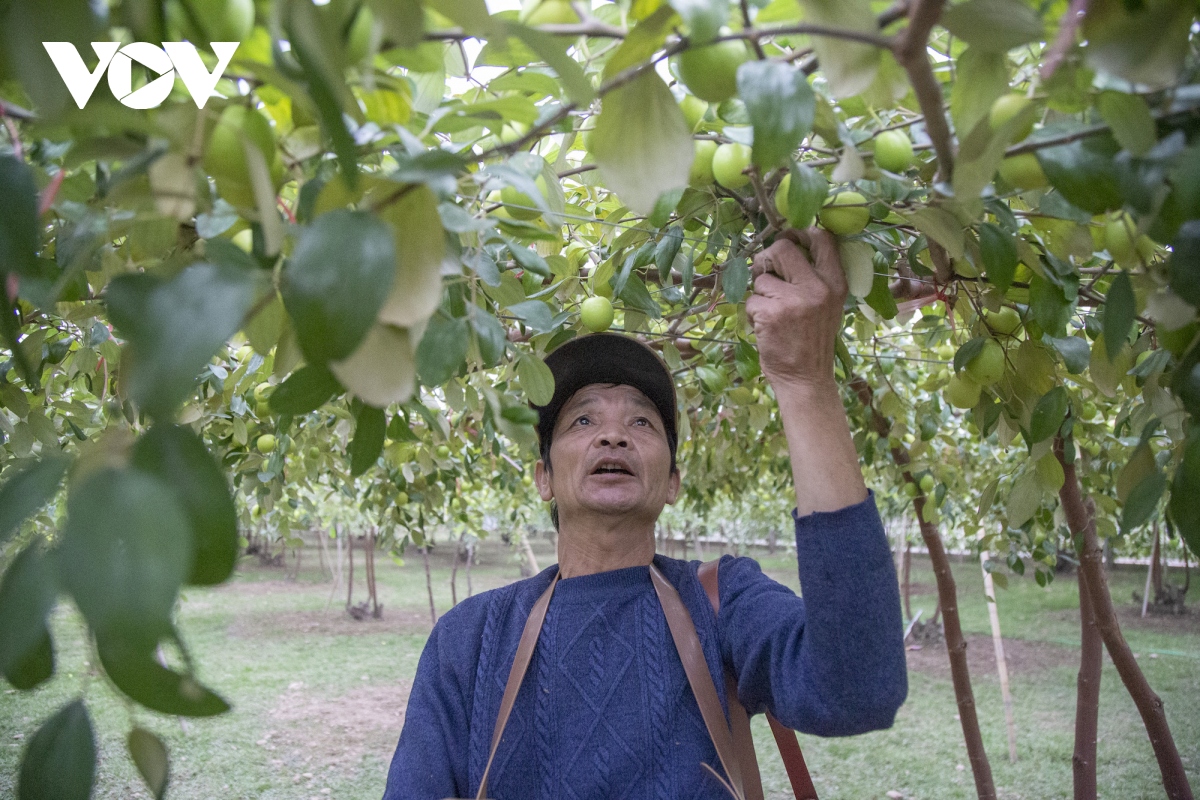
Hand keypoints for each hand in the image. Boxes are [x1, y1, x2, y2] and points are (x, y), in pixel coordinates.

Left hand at [745, 228, 846, 390]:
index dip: (799, 232)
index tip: (788, 239)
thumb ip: (814, 278)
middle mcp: (817, 288)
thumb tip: (785, 249)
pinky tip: (765, 327)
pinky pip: (751, 300)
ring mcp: (794, 300)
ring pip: (761, 278)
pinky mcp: (771, 314)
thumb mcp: (827, 305)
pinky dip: (752, 313)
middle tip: (764, 272)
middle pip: (783, 248)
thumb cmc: (813, 341)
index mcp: (835, 283)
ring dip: (759, 294)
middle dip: (767, 258)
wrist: (806, 379)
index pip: (822, 239)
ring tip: (771, 313)